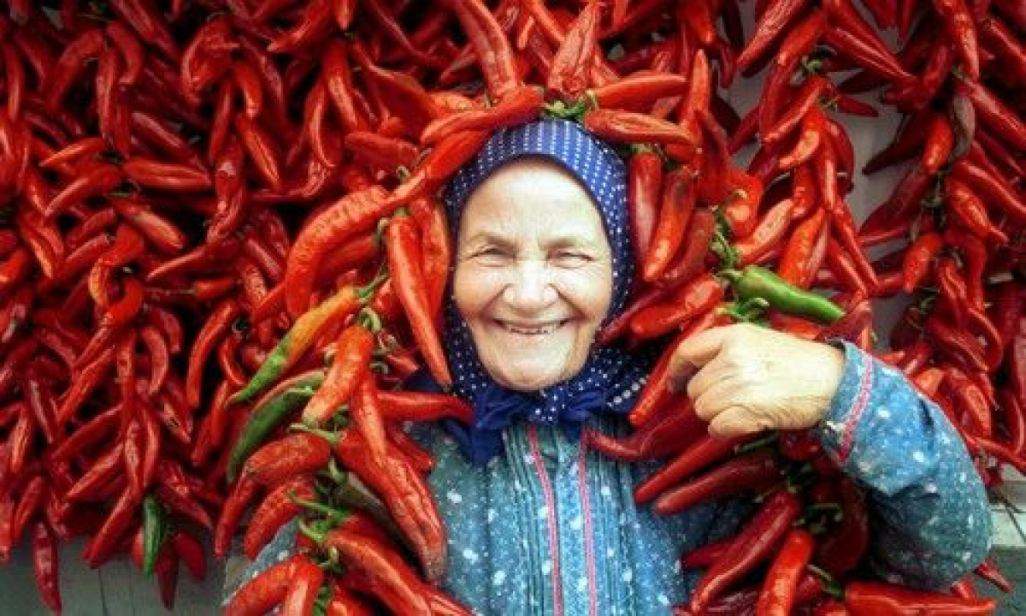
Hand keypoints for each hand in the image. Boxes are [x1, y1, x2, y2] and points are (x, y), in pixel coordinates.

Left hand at [667, 323, 844, 437]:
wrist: (835, 382)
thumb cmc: (801, 363)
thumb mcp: (762, 340)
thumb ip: (729, 349)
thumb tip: (698, 371)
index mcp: (735, 335)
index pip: (688, 350)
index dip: (676, 370)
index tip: (674, 382)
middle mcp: (733, 357)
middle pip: (695, 387)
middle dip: (706, 398)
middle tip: (730, 400)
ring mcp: (739, 384)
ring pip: (703, 409)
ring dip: (717, 415)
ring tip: (742, 409)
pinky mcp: (747, 410)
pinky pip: (717, 427)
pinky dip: (725, 430)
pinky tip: (744, 422)